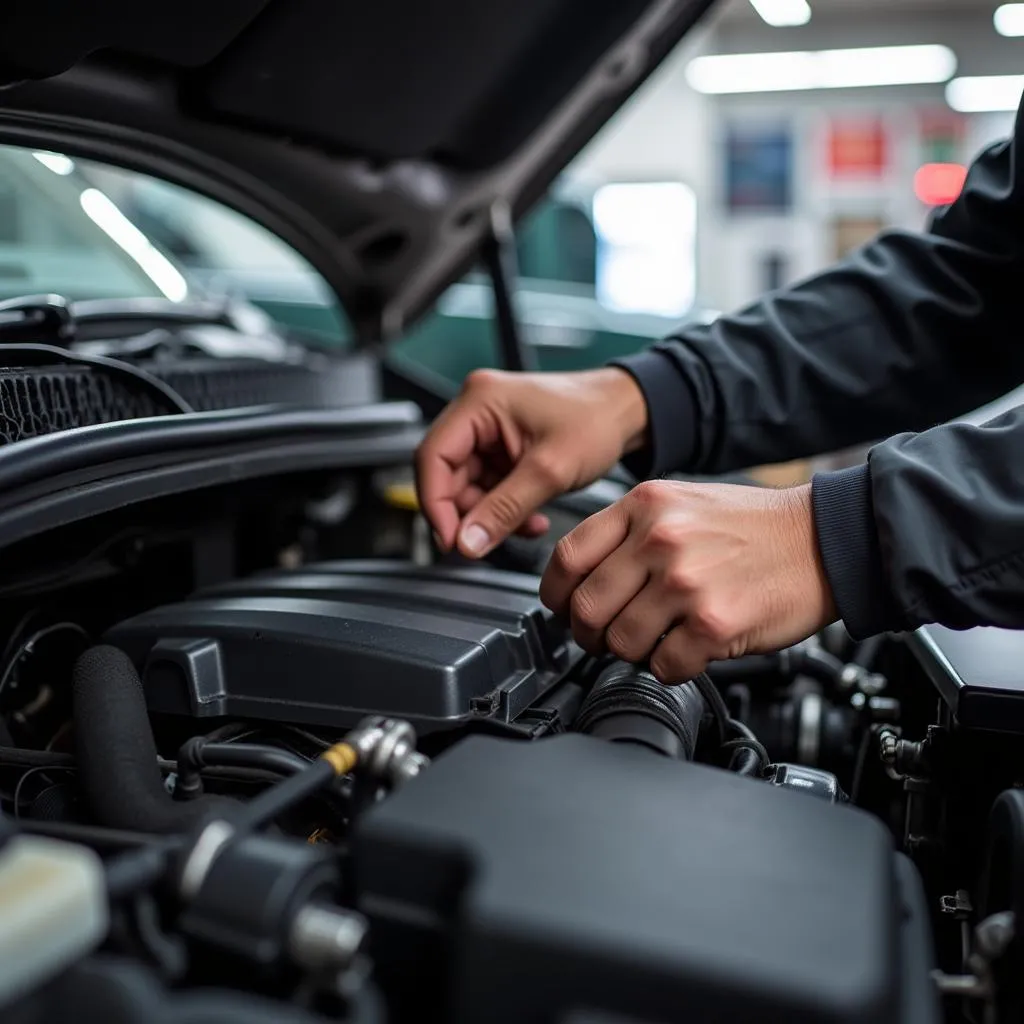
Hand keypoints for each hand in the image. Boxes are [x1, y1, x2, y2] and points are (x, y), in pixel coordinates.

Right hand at [416, 367, 647, 557]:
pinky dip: (502, 509)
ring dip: (489, 515)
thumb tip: (467, 542)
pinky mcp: (501, 447)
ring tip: (523, 526)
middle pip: (446, 474)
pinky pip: (487, 487)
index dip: (435, 504)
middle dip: (467, 513)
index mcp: (479, 401)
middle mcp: (476, 411)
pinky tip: (528, 518)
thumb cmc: (597, 419)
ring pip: (466, 486)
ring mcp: (488, 430)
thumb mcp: (549, 470)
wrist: (628, 413)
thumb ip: (504, 510)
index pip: (432, 457)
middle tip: (483, 542)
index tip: (451, 539)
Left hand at [539, 479, 836, 681]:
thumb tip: (581, 576)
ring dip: (631, 653)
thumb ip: (629, 531)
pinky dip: (669, 668)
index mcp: (645, 506)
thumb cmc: (754, 526)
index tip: (561, 608)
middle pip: (585, 606)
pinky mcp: (714, 623)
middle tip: (603, 638)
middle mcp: (659, 539)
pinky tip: (685, 651)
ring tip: (654, 641)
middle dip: (588, 634)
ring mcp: (685, 582)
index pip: (567, 557)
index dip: (554, 593)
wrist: (823, 539)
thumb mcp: (680, 502)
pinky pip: (664, 666)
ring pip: (620, 642)